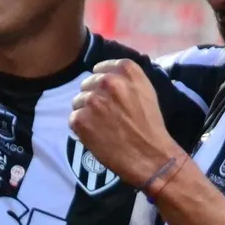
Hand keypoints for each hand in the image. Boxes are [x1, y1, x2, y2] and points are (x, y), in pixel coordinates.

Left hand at [69, 60, 184, 188]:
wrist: (150, 156)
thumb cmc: (150, 125)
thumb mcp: (145, 90)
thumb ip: (125, 78)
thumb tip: (104, 75)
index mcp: (125, 70)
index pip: (100, 69)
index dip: (102, 84)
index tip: (109, 96)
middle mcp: (106, 80)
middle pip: (87, 84)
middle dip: (94, 97)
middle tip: (107, 114)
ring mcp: (91, 100)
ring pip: (78, 101)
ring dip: (86, 112)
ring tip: (103, 126)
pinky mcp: (80, 119)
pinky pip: (73, 118)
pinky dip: (82, 128)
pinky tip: (97, 136)